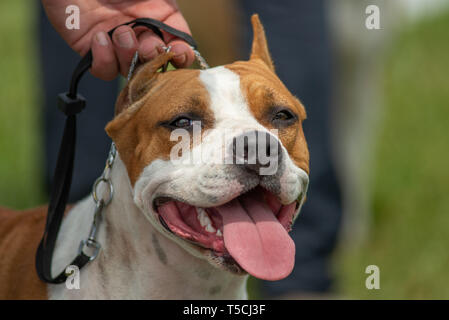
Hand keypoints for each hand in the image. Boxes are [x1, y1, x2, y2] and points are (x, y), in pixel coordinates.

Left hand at [42, 0, 193, 79]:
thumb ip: (167, 7)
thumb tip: (184, 32)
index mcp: (160, 17)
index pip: (179, 47)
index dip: (181, 55)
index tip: (176, 52)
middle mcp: (141, 34)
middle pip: (156, 64)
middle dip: (154, 57)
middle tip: (147, 46)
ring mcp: (117, 44)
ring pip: (131, 71)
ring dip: (129, 56)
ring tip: (120, 32)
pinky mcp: (92, 50)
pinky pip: (104, 70)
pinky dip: (104, 60)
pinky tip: (99, 37)